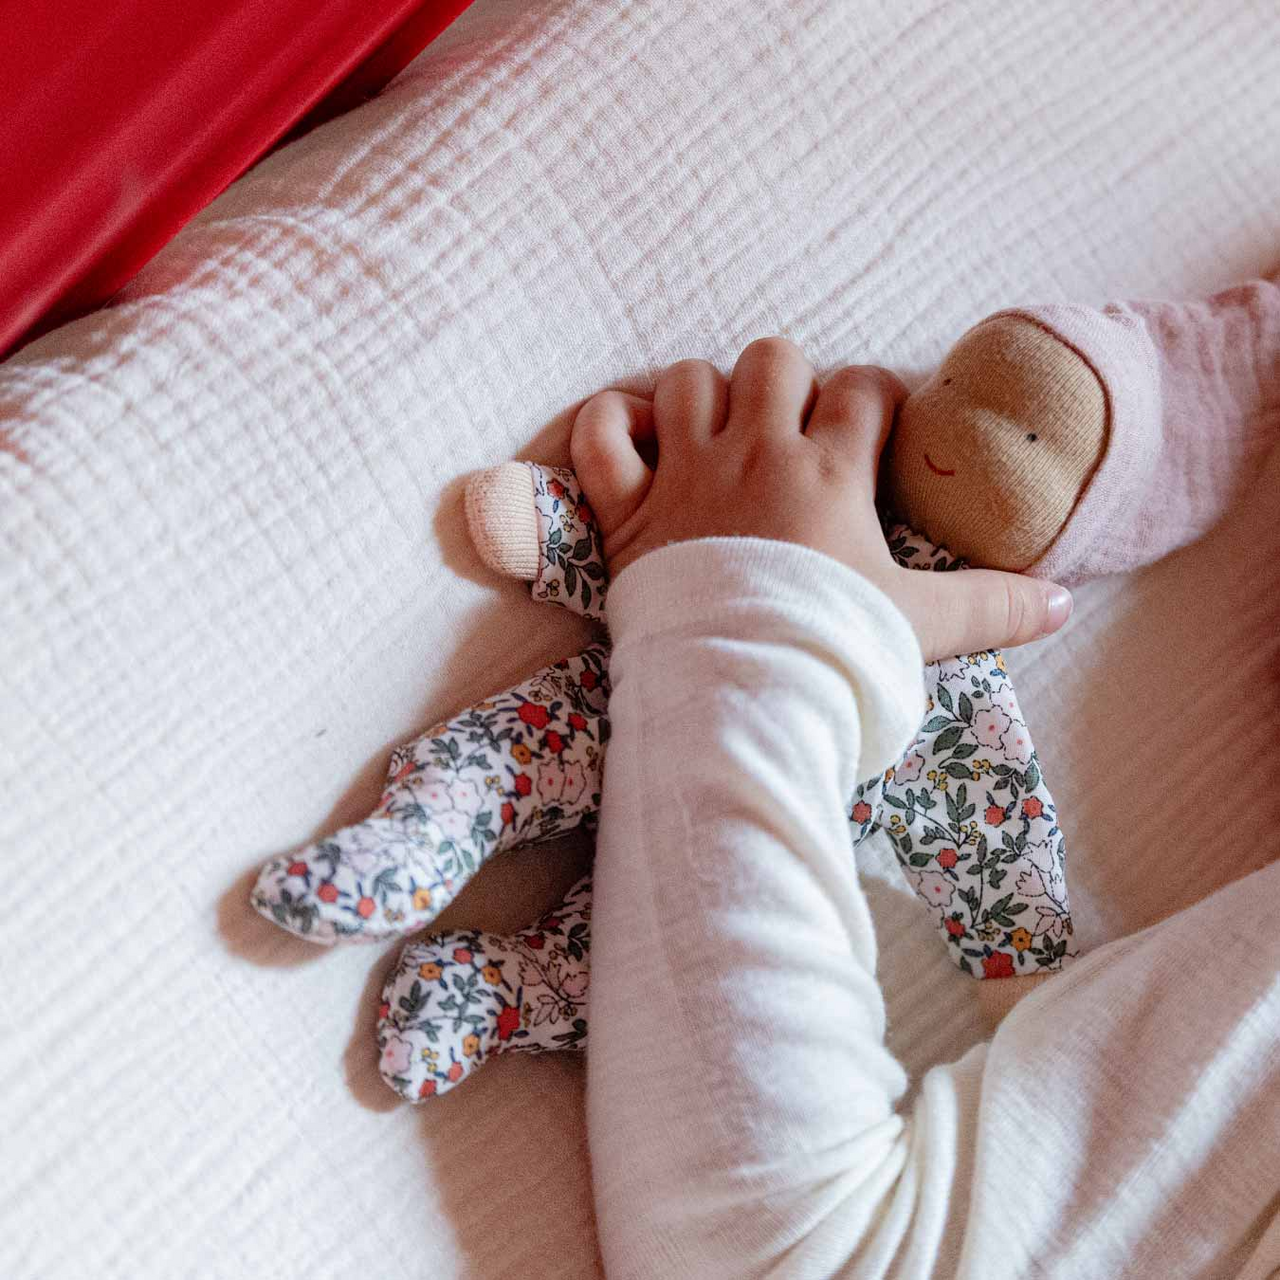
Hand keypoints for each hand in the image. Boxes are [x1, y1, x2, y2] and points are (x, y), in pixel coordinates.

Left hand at [569, 337, 1072, 660]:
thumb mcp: (924, 627)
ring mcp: (685, 476)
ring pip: (686, 380)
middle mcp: (757, 456)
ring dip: (700, 397)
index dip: (874, 398)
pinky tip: (633, 442)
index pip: (863, 390)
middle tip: (788, 431)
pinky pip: (599, 433)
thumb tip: (1065, 601)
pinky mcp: (627, 511)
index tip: (874, 425)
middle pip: (773, 358)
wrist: (744, 698)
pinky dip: (609, 427)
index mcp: (831, 474)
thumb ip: (994, 606)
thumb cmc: (836, 653)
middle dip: (786, 382)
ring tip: (714, 435)